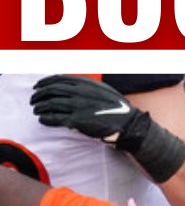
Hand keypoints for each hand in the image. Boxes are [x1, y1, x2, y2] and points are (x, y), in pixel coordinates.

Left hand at [31, 75, 147, 146]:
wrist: (129, 124)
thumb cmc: (118, 109)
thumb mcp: (103, 89)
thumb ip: (88, 86)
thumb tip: (74, 86)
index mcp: (84, 83)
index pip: (57, 80)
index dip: (44, 83)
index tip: (38, 87)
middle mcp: (78, 93)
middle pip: (51, 91)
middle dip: (39, 95)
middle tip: (34, 100)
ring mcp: (77, 107)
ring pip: (50, 104)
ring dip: (40, 107)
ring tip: (36, 110)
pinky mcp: (77, 121)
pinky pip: (55, 118)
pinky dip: (46, 118)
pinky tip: (43, 119)